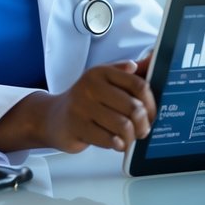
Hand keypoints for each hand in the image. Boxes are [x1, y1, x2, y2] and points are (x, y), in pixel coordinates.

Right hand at [42, 61, 157, 153]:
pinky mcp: (76, 127)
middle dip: (143, 124)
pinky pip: (108, 139)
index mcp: (101, 72)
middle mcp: (91, 87)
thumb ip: (127, 74)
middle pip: (133, 107)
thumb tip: (152, 59)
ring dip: (131, 137)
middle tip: (143, 130)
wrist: (53, 117)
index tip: (152, 113)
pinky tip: (117, 143)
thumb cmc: (84, 100)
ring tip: (130, 138)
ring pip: (123, 125)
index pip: (138, 84)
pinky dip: (118, 144)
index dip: (151, 103)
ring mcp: (82, 107)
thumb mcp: (104, 81)